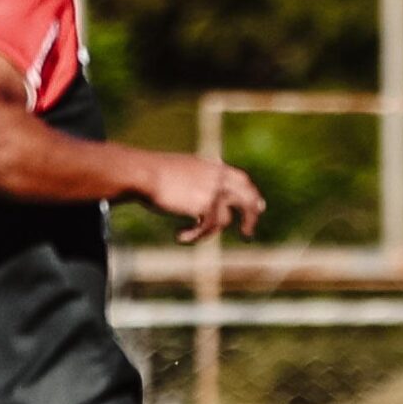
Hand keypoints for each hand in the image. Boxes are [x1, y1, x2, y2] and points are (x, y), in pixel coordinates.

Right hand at [143, 152, 265, 243]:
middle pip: (247, 198)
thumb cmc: (153, 171)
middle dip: (251, 217)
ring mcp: (214, 190)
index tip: (259, 206)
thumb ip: (198, 174)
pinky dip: (194, 236)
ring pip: (226, 219)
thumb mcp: (182, 168)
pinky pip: (208, 228)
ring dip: (207, 233)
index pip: (242, 179)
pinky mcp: (205, 204)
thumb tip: (206, 181)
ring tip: (190, 236)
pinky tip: (179, 236)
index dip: (251, 194)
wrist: (143, 173)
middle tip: (247, 234)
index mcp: (213, 167)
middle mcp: (218, 177)